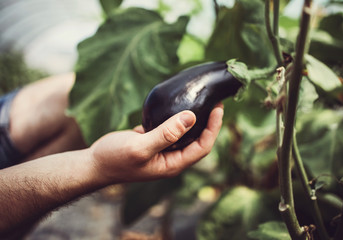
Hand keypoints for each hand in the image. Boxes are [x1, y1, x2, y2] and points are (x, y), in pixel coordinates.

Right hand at [90, 104, 223, 183]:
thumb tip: (191, 117)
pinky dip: (176, 117)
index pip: (203, 146)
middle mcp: (171, 157)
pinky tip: (178, 104)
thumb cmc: (115, 159)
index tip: (218, 108)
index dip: (214, 128)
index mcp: (173, 164)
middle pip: (198, 140)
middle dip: (209, 122)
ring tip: (200, 100)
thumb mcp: (140, 147)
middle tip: (214, 101)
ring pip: (185, 133)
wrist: (94, 163)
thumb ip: (165, 134)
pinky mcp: (153, 140)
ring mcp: (162, 149)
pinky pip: (170, 128)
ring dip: (194, 118)